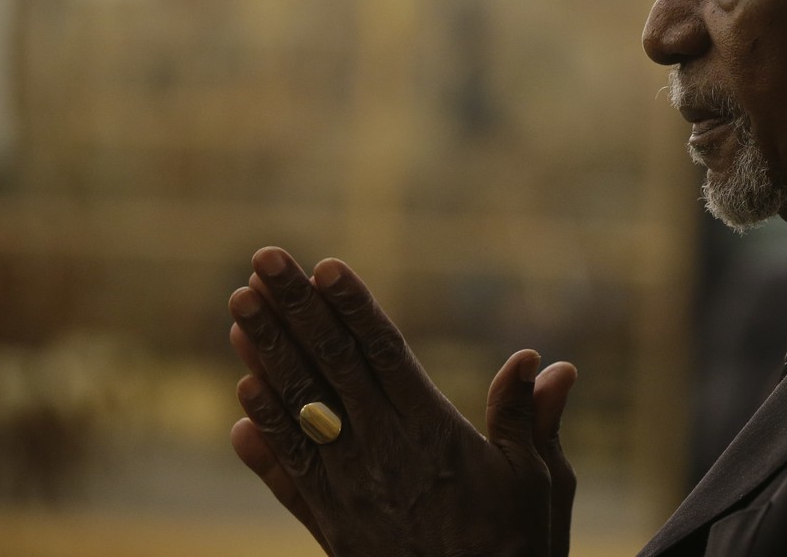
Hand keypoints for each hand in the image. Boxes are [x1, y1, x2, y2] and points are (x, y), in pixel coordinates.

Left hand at [228, 247, 577, 556]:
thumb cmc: (515, 547)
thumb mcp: (536, 479)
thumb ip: (529, 418)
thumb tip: (547, 360)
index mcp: (431, 432)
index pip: (382, 353)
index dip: (352, 307)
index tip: (325, 265)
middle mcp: (380, 452)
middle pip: (329, 366)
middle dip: (294, 309)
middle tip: (263, 259)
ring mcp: (347, 489)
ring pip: (298, 409)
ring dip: (266, 355)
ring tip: (239, 307)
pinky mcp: (331, 526)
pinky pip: (288, 474)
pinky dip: (263, 436)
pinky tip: (240, 400)